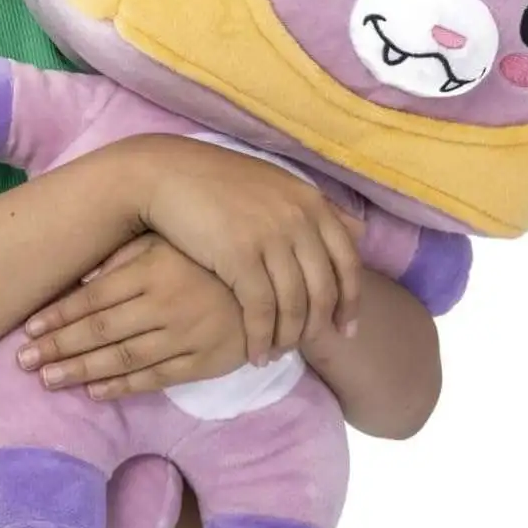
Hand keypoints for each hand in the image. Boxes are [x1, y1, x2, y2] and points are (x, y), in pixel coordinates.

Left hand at [17, 235, 246, 398]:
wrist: (274, 277)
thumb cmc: (211, 252)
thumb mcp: (168, 239)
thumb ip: (126, 255)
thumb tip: (83, 276)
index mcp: (154, 269)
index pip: (94, 297)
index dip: (58, 315)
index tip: (29, 328)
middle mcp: (165, 304)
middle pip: (101, 331)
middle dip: (58, 347)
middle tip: (25, 360)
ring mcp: (185, 336)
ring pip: (123, 358)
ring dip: (82, 371)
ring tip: (49, 379)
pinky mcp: (204, 361)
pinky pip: (155, 379)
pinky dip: (123, 387)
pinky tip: (94, 392)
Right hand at [117, 134, 362, 363]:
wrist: (167, 174)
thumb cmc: (218, 182)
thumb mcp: (277, 186)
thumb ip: (317, 211)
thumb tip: (360, 230)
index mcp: (312, 202)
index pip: (347, 262)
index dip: (351, 301)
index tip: (347, 329)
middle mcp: (299, 220)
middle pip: (323, 290)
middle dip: (319, 327)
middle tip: (307, 348)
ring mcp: (271, 238)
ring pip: (294, 306)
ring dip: (287, 338)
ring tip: (277, 353)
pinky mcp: (240, 257)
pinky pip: (261, 311)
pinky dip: (261, 338)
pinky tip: (255, 354)